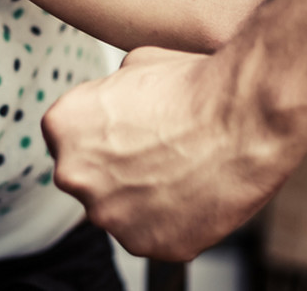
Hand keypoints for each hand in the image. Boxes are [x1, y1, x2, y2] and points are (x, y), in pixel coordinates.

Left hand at [42, 45, 303, 260]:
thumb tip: (114, 98)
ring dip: (143, 196)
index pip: (70, 138)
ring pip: (120, 210)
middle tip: (159, 151)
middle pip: (90, 178)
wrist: (244, 118)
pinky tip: (195, 192)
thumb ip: (109, 91)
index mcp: (62, 126)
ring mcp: (110, 215)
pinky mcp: (148, 244)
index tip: (131, 131)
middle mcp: (74, 174)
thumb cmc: (195, 87)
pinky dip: (172, 220)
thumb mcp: (136, 63)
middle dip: (118, 168)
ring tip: (183, 170)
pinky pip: (154, 235)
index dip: (103, 134)